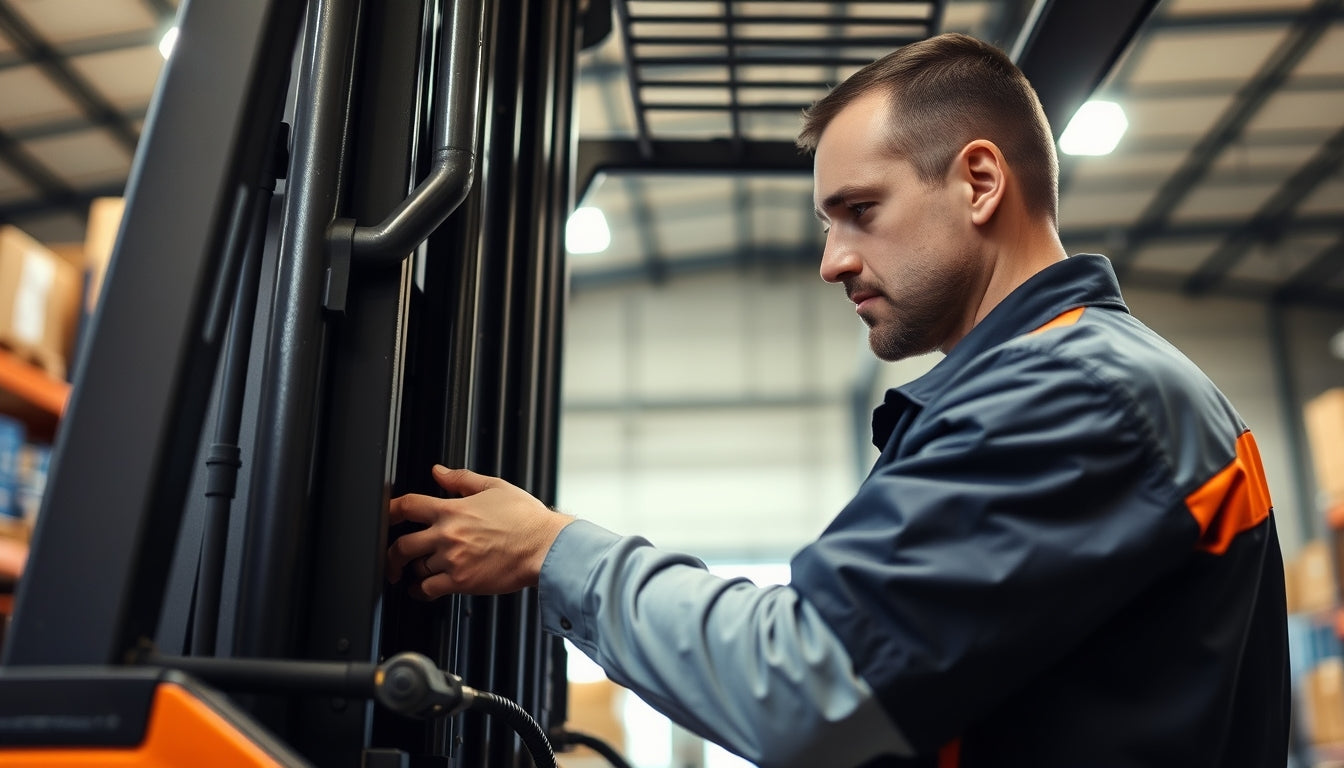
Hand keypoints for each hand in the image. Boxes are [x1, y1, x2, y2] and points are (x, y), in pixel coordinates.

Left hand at [386, 465, 573, 598]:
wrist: (545, 546)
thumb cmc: (526, 519)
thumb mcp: (495, 487)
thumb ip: (462, 479)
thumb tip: (438, 471)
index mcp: (452, 510)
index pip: (407, 505)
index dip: (389, 512)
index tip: (386, 518)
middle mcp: (447, 535)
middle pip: (402, 545)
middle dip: (393, 554)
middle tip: (394, 558)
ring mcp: (453, 559)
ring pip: (416, 568)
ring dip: (413, 571)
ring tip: (416, 572)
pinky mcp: (461, 582)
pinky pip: (428, 589)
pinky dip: (420, 591)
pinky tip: (422, 589)